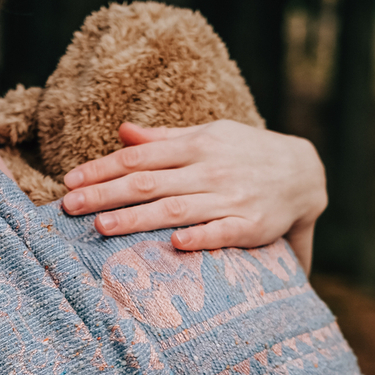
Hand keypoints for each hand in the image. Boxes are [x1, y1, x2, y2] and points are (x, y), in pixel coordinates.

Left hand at [60, 120, 327, 272]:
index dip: (102, 169)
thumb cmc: (246, 154)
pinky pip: (222, 232)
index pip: (139, 156)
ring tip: (102, 227)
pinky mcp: (251, 226)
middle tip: (69, 206)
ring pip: (176, 208)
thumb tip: (123, 131)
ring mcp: (230, 198)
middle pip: (148, 182)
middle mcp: (209, 170)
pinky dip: (199, 237)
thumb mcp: (209, 136)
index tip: (70, 181)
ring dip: (138, 218)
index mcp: (196, 145)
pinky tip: (173, 243)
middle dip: (106, 194)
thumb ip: (165, 139)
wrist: (305, 173)